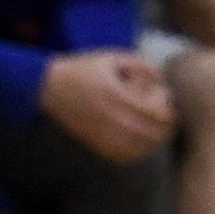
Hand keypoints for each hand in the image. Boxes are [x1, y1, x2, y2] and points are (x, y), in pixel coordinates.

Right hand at [42, 49, 177, 163]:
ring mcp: (100, 133)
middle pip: (149, 134)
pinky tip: (139, 140)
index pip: (152, 112)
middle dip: (164, 127)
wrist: (48, 87)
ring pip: (138, 149)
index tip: (167, 101)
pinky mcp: (94, 143)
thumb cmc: (83, 69)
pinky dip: (137, 152)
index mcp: (114, 93)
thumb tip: (162, 81)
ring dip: (153, 141)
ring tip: (154, 128)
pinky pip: (122, 156)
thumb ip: (141, 65)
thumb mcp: (112, 57)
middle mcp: (107, 116)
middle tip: (165, 117)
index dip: (167, 111)